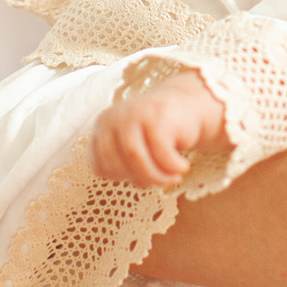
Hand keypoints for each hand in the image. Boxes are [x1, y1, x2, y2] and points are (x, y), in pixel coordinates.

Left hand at [92, 72, 226, 187]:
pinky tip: (182, 166)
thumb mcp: (138, 150)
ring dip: (156, 176)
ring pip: (135, 158)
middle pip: (116, 164)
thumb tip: (139, 183)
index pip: (100, 166)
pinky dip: (173, 167)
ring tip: (173, 179)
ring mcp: (135, 114)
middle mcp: (115, 117)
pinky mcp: (158, 115)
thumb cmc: (158, 133)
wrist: (186, 104)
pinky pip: (161, 152)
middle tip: (160, 181)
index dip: (120, 178)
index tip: (139, 176)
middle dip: (139, 178)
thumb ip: (130, 168)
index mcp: (103, 126)